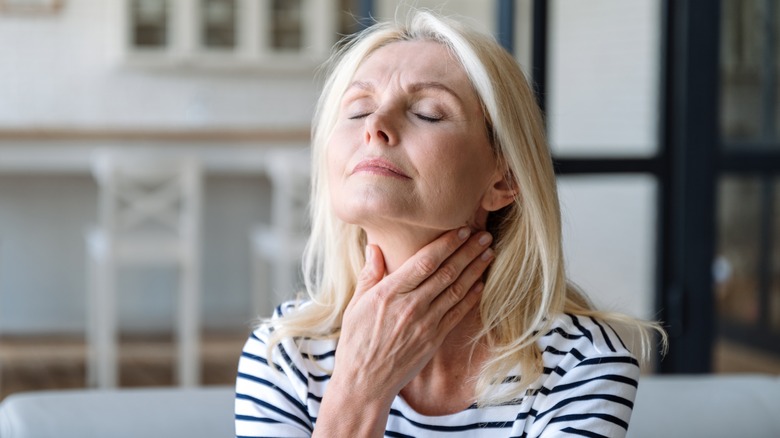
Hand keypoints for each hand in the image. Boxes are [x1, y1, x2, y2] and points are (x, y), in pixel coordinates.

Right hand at [332, 227, 493, 404]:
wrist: (365, 383)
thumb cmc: (356, 342)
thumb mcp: (355, 305)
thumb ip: (369, 275)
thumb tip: (375, 247)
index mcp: (389, 293)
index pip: (424, 262)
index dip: (446, 244)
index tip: (461, 229)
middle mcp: (411, 306)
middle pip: (446, 273)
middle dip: (468, 251)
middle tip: (484, 235)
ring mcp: (426, 324)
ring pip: (457, 290)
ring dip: (475, 270)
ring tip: (488, 253)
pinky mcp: (434, 339)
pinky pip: (458, 313)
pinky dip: (471, 297)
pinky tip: (481, 283)